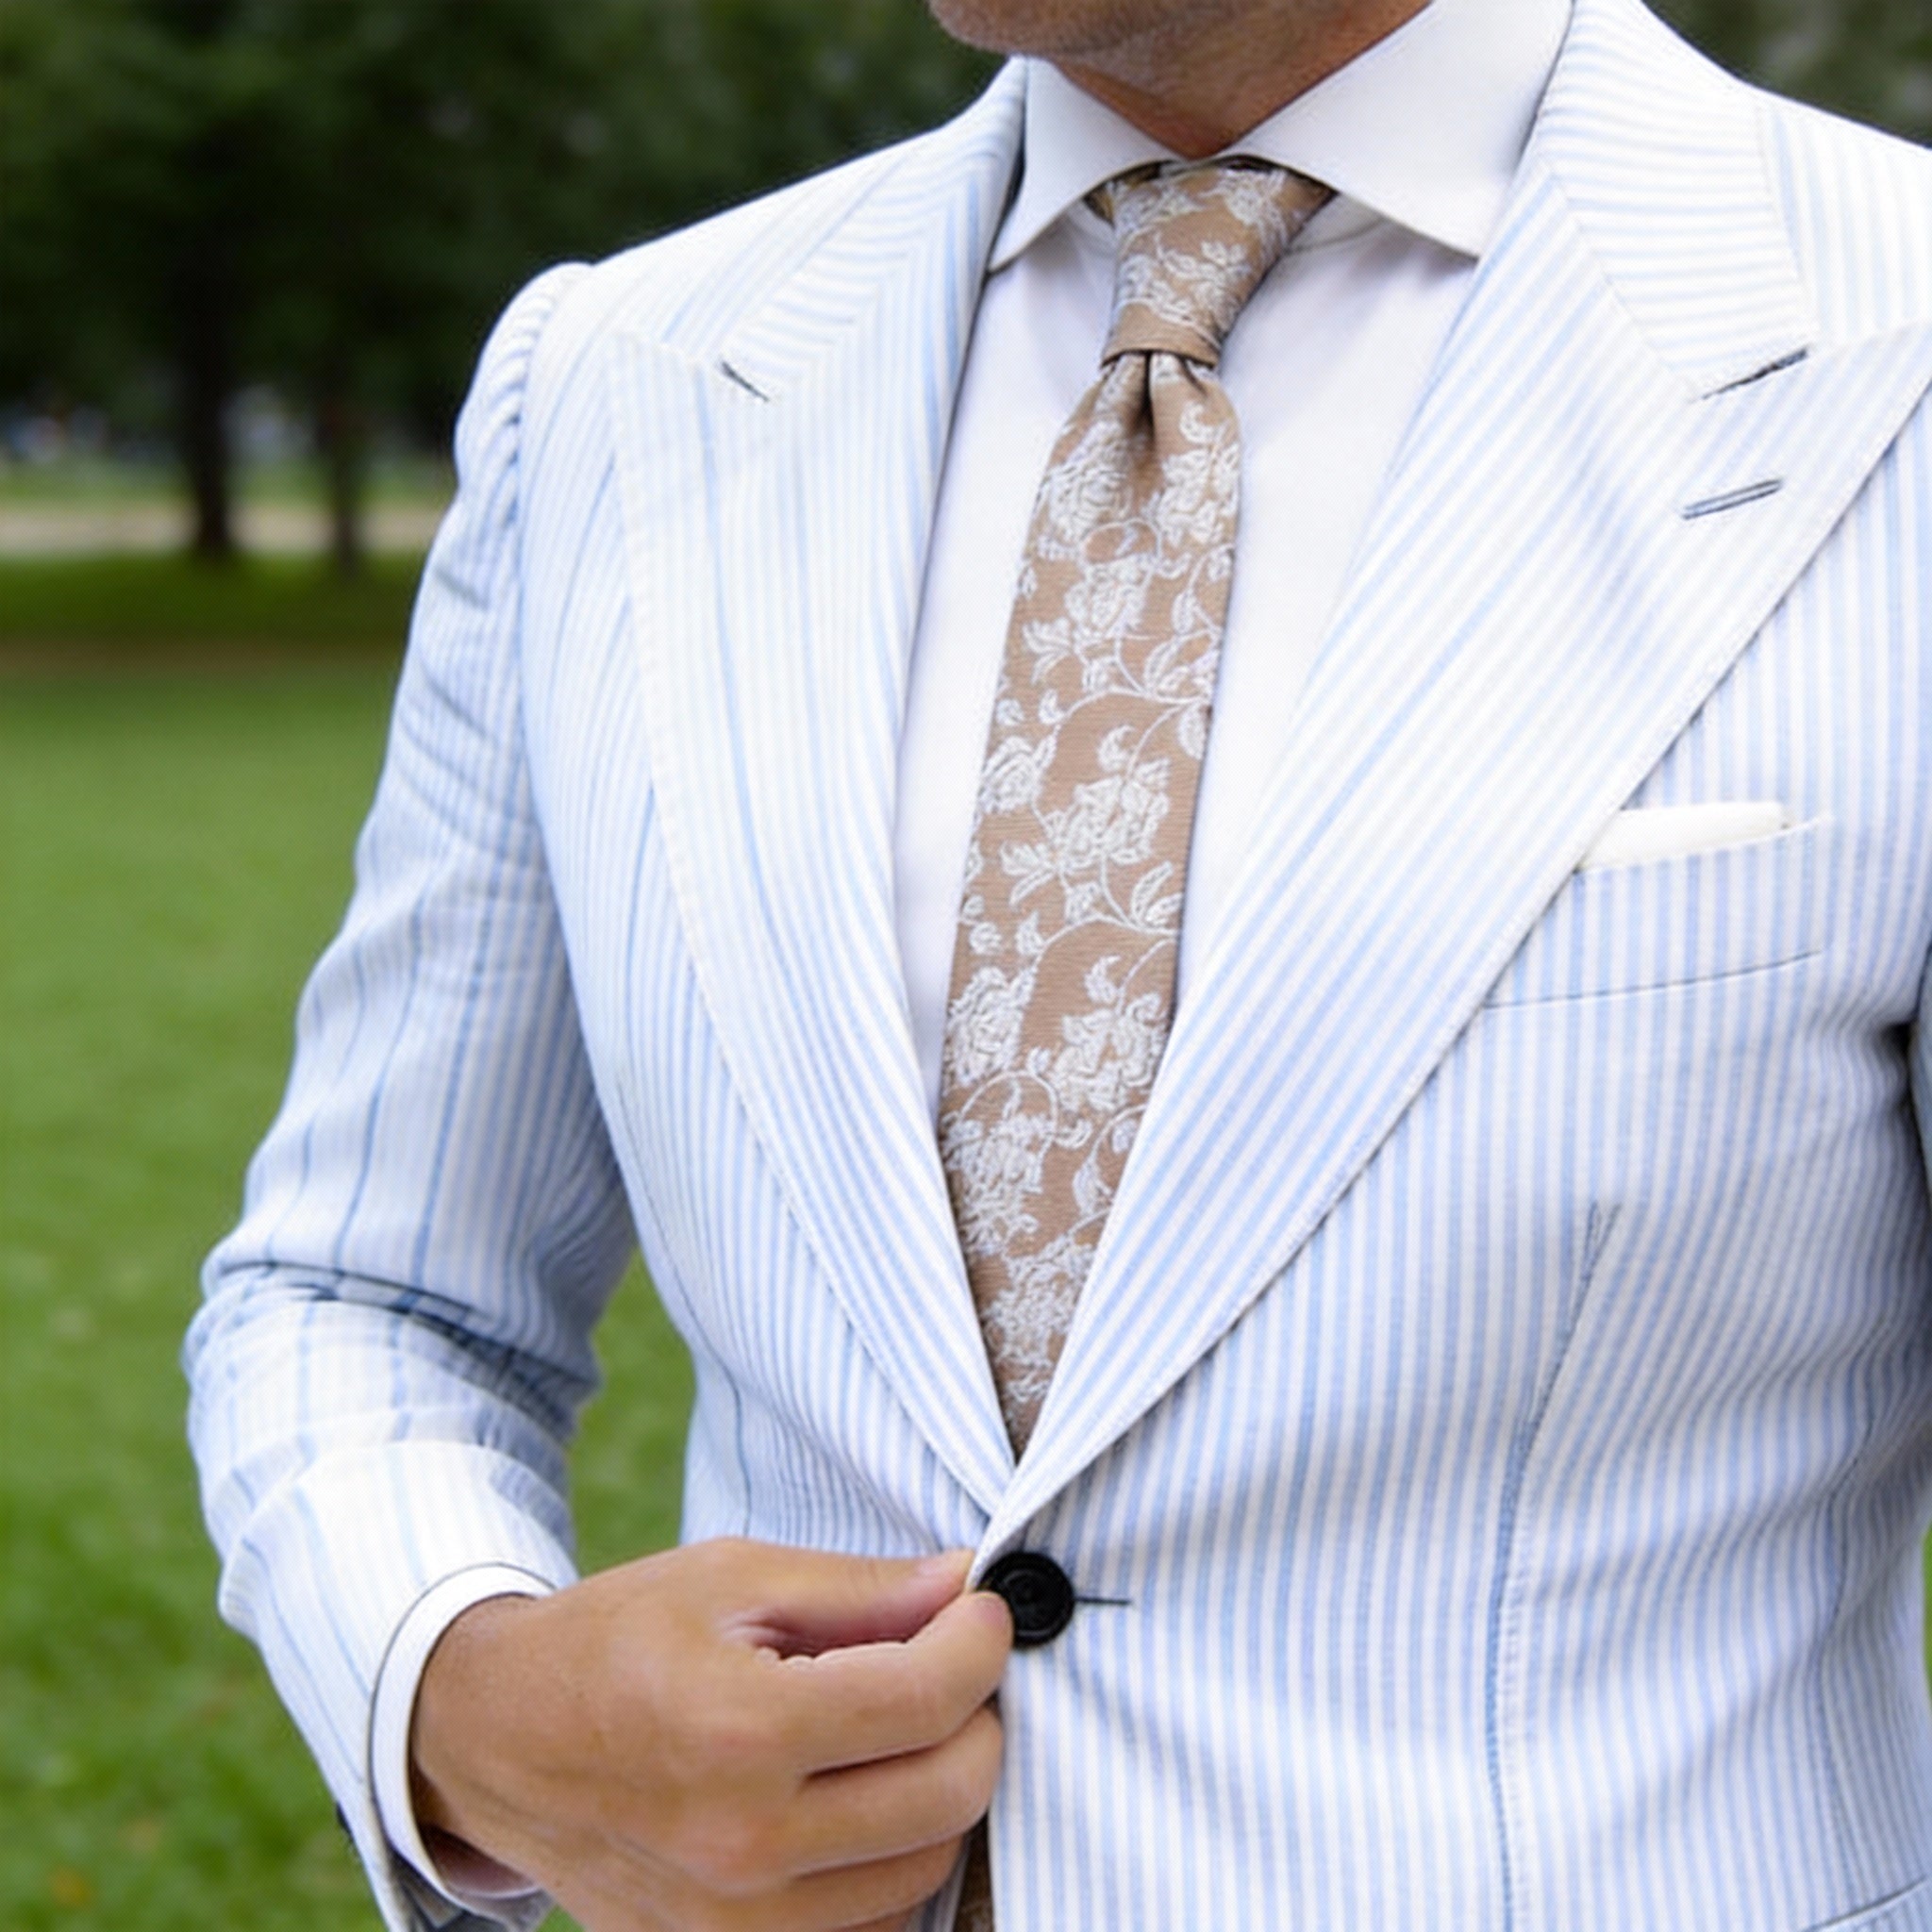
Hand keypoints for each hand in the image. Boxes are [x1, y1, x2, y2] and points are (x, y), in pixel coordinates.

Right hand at [409, 1538, 1012, 1931]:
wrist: (500, 1739)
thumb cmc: (618, 1639)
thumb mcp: (732, 1576)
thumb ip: (861, 1587)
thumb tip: (969, 1582)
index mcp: (739, 1730)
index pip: (924, 1699)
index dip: (980, 1641)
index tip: (985, 1608)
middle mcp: (742, 1847)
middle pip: (948, 1795)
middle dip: (979, 1716)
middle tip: (954, 1664)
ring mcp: (734, 1926)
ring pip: (927, 1873)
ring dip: (944, 1791)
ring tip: (907, 1728)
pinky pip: (872, 1931)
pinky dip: (896, 1865)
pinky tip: (868, 1799)